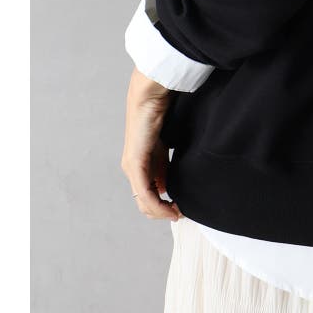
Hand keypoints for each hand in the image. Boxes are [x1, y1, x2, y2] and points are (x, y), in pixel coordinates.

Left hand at [120, 67, 181, 220]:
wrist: (149, 98)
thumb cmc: (158, 115)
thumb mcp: (163, 147)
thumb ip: (163, 166)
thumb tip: (165, 187)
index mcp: (138, 164)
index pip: (147, 194)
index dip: (162, 206)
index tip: (180, 208)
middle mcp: (131, 168)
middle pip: (144, 203)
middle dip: (162, 212)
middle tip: (180, 214)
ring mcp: (132, 168)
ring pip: (144, 202)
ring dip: (161, 211)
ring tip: (177, 212)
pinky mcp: (136, 164)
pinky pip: (146, 193)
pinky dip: (158, 204)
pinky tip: (169, 207)